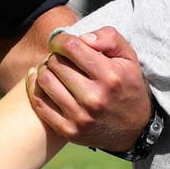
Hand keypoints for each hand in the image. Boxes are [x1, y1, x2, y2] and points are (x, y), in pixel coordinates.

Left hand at [27, 25, 151, 151]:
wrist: (135, 128)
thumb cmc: (127, 85)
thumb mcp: (128, 57)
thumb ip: (109, 38)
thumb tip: (83, 38)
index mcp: (109, 76)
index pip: (72, 47)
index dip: (61, 40)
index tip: (62, 42)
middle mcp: (94, 98)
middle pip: (56, 63)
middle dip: (55, 55)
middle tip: (60, 57)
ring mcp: (80, 116)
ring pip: (45, 81)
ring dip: (44, 69)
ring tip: (52, 68)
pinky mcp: (69, 130)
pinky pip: (40, 104)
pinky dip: (34, 88)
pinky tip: (39, 80)